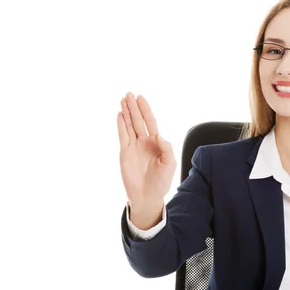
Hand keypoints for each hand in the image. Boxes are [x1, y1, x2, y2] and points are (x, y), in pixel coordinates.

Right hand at [117, 92, 176, 207]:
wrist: (148, 195)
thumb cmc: (161, 181)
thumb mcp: (169, 164)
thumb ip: (166, 149)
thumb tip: (158, 135)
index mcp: (156, 143)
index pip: (150, 122)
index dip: (146, 110)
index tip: (141, 98)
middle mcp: (144, 142)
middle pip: (138, 120)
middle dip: (134, 107)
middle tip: (129, 93)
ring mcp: (133, 146)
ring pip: (129, 125)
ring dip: (126, 112)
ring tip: (123, 99)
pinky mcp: (125, 153)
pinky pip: (122, 136)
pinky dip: (121, 125)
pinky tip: (119, 115)